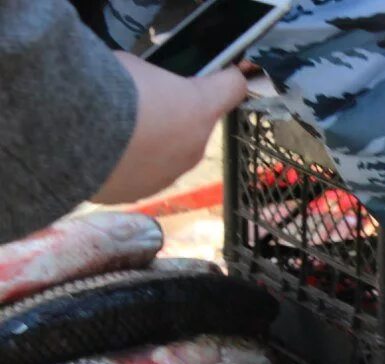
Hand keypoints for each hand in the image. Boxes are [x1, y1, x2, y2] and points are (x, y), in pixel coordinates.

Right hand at [93, 53, 247, 203]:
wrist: (68, 133)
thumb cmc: (103, 87)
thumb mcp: (133, 66)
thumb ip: (153, 80)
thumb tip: (146, 86)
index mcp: (199, 108)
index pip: (232, 88)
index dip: (225, 79)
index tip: (221, 76)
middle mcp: (194, 146)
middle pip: (193, 126)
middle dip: (172, 115)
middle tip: (137, 103)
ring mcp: (169, 174)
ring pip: (167, 154)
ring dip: (149, 143)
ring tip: (112, 130)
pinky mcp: (141, 192)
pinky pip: (139, 174)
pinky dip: (125, 163)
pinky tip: (100, 151)